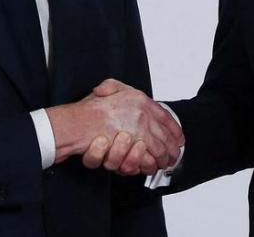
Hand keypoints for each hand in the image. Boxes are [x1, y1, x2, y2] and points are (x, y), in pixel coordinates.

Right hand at [46, 79, 182, 170]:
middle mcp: (141, 113)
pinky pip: (145, 160)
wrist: (74, 124)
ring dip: (160, 159)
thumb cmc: (88, 110)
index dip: (174, 129)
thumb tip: (129, 93)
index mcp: (139, 100)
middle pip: (164, 135)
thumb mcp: (107, 88)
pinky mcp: (131, 147)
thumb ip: (117, 87)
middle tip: (172, 157)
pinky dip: (147, 165)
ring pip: (157, 150)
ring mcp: (137, 130)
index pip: (164, 115)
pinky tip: (149, 166)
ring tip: (162, 163)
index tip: (179, 139)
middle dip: (170, 149)